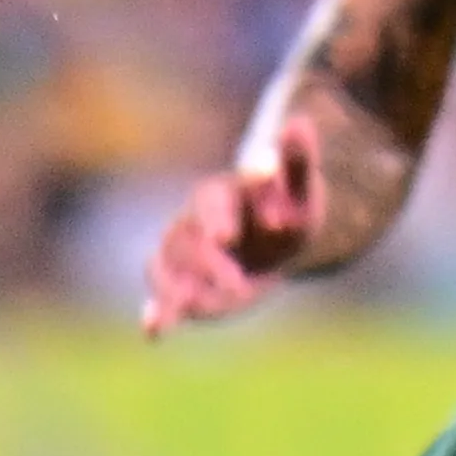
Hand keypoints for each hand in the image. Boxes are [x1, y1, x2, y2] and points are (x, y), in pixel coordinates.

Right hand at [140, 130, 321, 334]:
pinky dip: (157, 312)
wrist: (279, 232)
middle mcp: (194, 221)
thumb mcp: (300, 186)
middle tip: (239, 287)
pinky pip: (164, 294)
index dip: (218, 218)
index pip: (212, 201)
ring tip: (186, 311)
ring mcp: (185, 253)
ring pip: (166, 266)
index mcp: (222, 193)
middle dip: (209, 264)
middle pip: (187, 240)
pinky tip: (154, 332)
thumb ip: (296, 159)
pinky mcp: (185, 282)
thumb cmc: (289, 204)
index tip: (229, 236)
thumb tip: (299, 122)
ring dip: (175, 290)